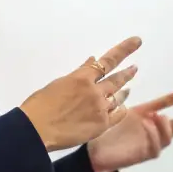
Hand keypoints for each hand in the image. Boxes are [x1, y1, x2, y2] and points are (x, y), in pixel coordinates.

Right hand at [20, 38, 140, 152]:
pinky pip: (117, 115)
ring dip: (123, 93)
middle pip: (117, 79)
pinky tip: (122, 108)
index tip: (137, 41)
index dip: (124, 50)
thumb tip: (91, 62)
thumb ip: (78, 74)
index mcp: (82, 78)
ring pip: (118, 98)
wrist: (36, 130)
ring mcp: (100, 109)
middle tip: (134, 68)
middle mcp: (95, 91)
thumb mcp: (58, 84)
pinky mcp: (101, 125)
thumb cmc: (39, 106)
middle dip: (127, 73)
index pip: (107, 61)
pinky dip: (120, 110)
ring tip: (128, 90)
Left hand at [87, 91, 172, 171]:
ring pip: (166, 139)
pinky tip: (147, 125)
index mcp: (144, 115)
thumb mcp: (114, 109)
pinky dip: (153, 137)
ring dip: (164, 127)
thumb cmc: (104, 129)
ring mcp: (147, 144)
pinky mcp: (141, 156)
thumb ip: (122, 97)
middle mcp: (149, 130)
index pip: (165, 105)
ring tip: (158, 116)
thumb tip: (126, 76)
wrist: (92, 150)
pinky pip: (154, 149)